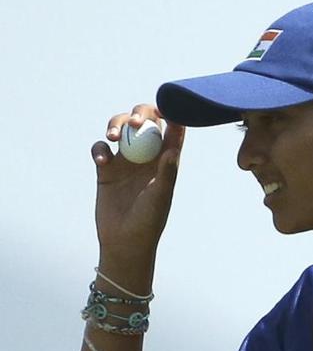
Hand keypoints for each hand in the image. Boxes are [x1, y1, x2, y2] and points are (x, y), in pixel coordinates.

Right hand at [91, 104, 185, 262]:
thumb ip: (167, 172)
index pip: (172, 130)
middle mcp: (147, 155)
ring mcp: (126, 160)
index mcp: (166, 159)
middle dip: (140, 113)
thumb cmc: (149, 221)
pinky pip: (100, 148)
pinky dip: (99, 148)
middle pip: (145, 122)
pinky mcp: (106, 169)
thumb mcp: (160, 197)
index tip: (166, 108)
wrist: (124, 241)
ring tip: (115, 137)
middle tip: (136, 122)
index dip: (171, 114)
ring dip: (117, 124)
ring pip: (122, 128)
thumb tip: (174, 150)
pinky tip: (102, 160)